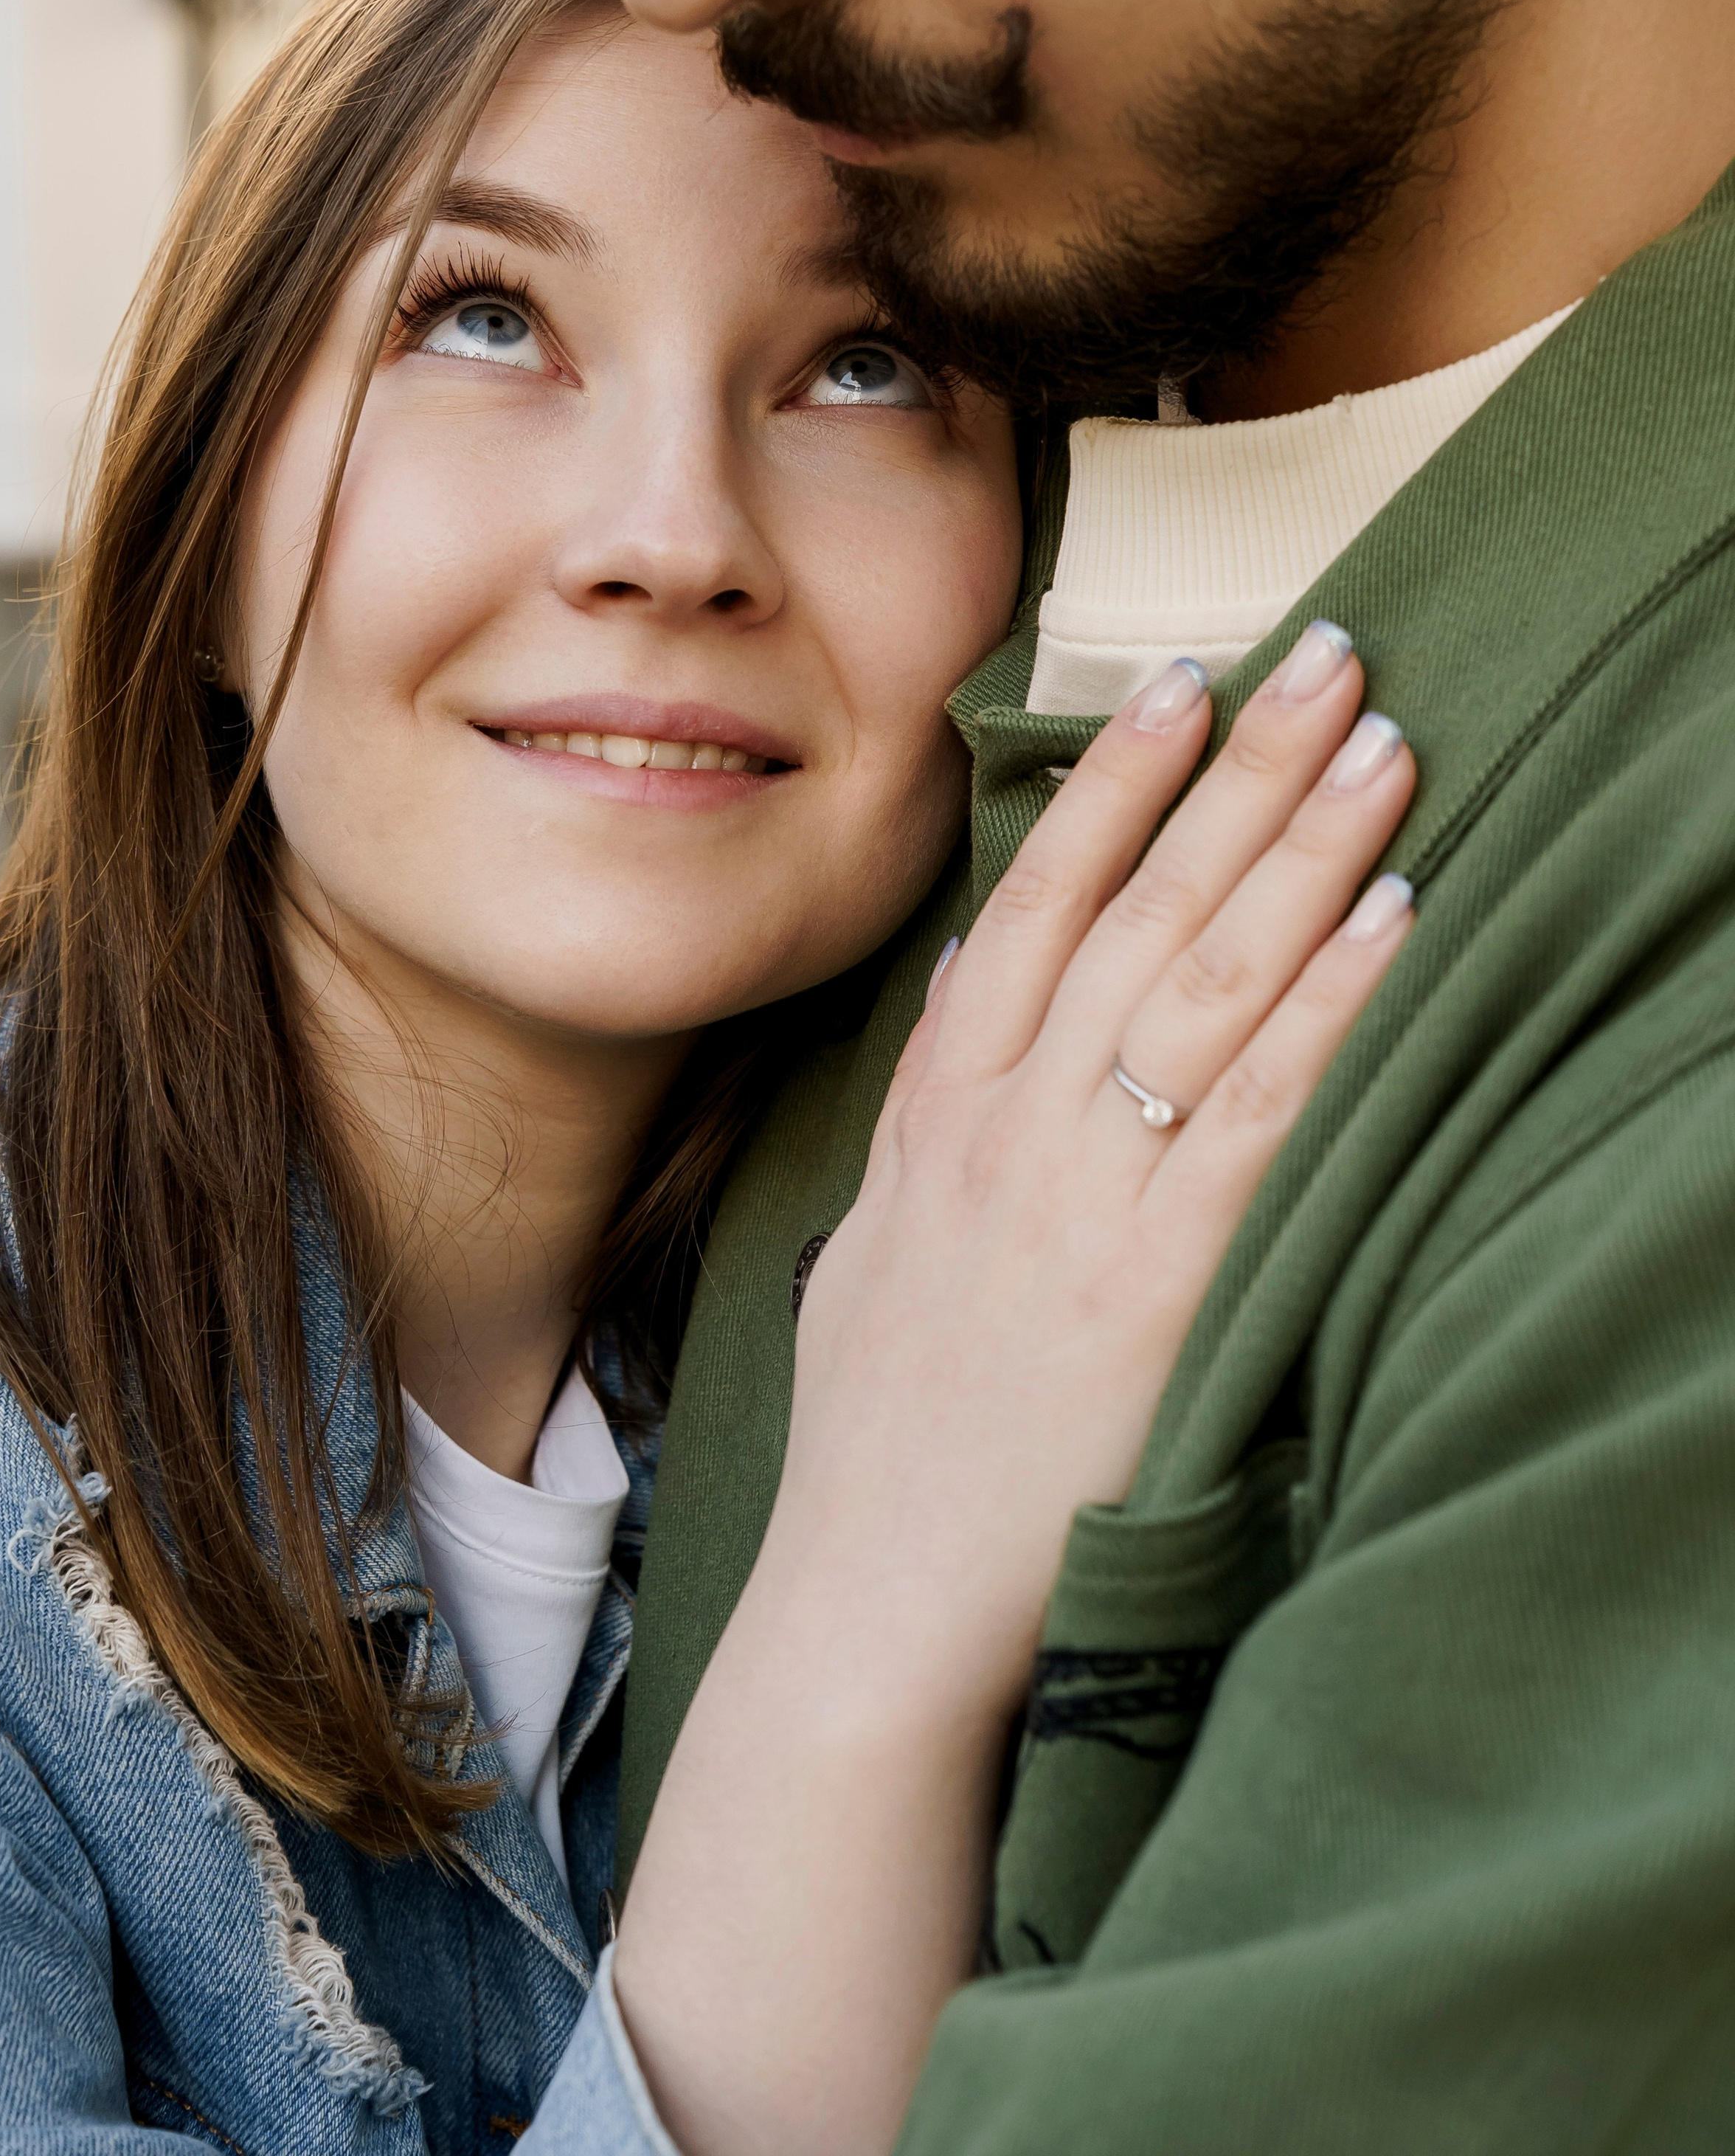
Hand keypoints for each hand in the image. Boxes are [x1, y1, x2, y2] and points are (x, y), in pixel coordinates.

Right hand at [778, 618, 1413, 1726]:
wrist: (874, 1600)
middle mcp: (1011, 1127)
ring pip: (1208, 977)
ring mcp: (1084, 1194)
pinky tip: (1395, 920)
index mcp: (938, 1113)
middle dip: (1242, 770)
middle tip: (1326, 660)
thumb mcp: (865, 1246)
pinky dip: (1332, 1005)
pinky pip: (1262, 1108)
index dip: (1110, 784)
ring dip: (1307, 848)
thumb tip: (962, 1008)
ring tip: (1385, 746)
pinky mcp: (1162, 1280)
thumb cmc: (878, 1436)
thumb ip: (921, 1121)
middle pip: (1142, 908)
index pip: (1034, 904)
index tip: (1173, 680)